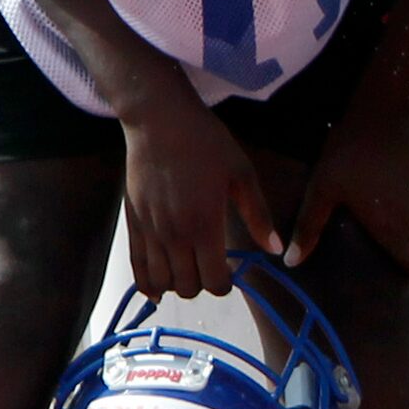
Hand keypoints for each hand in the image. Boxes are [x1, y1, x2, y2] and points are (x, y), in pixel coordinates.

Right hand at [121, 87, 281, 300]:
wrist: (159, 120)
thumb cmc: (206, 143)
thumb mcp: (242, 174)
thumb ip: (258, 216)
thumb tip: (276, 249)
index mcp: (204, 225)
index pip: (213, 281)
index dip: (225, 285)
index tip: (231, 273)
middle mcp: (174, 235)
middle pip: (187, 287)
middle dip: (202, 285)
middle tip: (211, 267)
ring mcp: (150, 231)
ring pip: (160, 282)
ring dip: (176, 284)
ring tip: (188, 270)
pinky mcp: (132, 223)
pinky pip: (136, 267)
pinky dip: (146, 283)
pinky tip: (156, 289)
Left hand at [284, 101, 408, 276]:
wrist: (388, 112)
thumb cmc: (350, 153)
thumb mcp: (323, 189)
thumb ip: (309, 228)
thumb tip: (291, 262)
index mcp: (393, 229)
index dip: (408, 270)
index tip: (401, 266)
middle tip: (403, 243)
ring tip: (396, 201)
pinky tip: (406, 179)